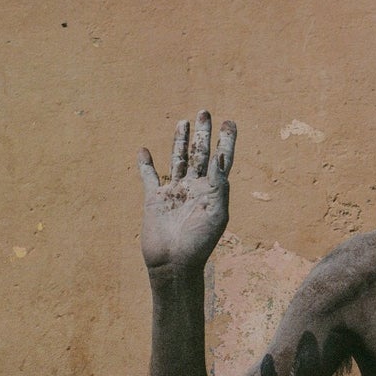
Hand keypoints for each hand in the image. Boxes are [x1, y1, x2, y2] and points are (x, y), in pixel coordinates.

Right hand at [138, 111, 236, 271]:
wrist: (174, 263)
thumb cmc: (200, 242)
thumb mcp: (216, 213)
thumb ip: (218, 183)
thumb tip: (220, 155)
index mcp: (213, 191)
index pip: (222, 160)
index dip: (227, 141)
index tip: (230, 122)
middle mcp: (195, 188)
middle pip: (199, 154)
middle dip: (203, 134)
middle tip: (205, 111)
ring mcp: (174, 192)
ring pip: (177, 160)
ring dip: (180, 141)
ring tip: (183, 121)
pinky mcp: (154, 199)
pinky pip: (149, 177)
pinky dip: (146, 164)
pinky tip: (144, 150)